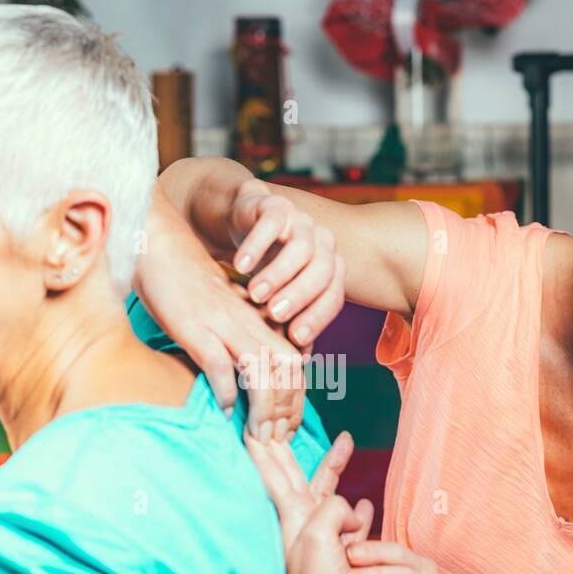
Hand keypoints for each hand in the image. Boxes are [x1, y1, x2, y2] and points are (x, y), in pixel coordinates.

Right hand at [136, 189, 305, 437]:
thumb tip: (254, 383)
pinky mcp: (196, 327)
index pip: (295, 365)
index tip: (289, 428)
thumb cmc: (194, 289)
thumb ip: (246, 342)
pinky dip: (224, 390)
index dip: (297, 400)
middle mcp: (250, 323)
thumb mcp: (229, 315)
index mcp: (261, 322)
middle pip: (287, 370)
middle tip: (278, 440)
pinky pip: (219, 364)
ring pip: (261, 370)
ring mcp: (224, 324)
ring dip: (264, 407)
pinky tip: (223, 409)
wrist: (163, 250)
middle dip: (287, 409)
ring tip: (258, 434)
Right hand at [229, 178, 345, 351]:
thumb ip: (286, 327)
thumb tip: (295, 368)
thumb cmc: (262, 269)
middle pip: (323, 271)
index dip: (318, 317)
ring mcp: (300, 221)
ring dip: (279, 273)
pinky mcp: (275, 205)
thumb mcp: (275, 300)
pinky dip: (257, 245)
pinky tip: (239, 266)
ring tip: (255, 294)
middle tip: (274, 314)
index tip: (295, 337)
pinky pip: (272, 223)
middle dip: (300, 295)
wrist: (242, 222)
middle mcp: (321, 244)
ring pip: (302, 247)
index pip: (333, 296)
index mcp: (328, 270)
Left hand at [246, 432, 372, 573]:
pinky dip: (358, 509)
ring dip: (336, 469)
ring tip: (345, 444)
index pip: (273, 470)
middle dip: (297, 445)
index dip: (263, 444)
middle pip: (299, 473)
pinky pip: (351, 523)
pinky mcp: (340, 559)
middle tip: (289, 418)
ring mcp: (321, 541)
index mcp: (292, 515)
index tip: (249, 418)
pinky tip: (365, 504)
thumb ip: (333, 510)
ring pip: (328, 494)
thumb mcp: (319, 537)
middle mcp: (302, 524)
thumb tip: (354, 509)